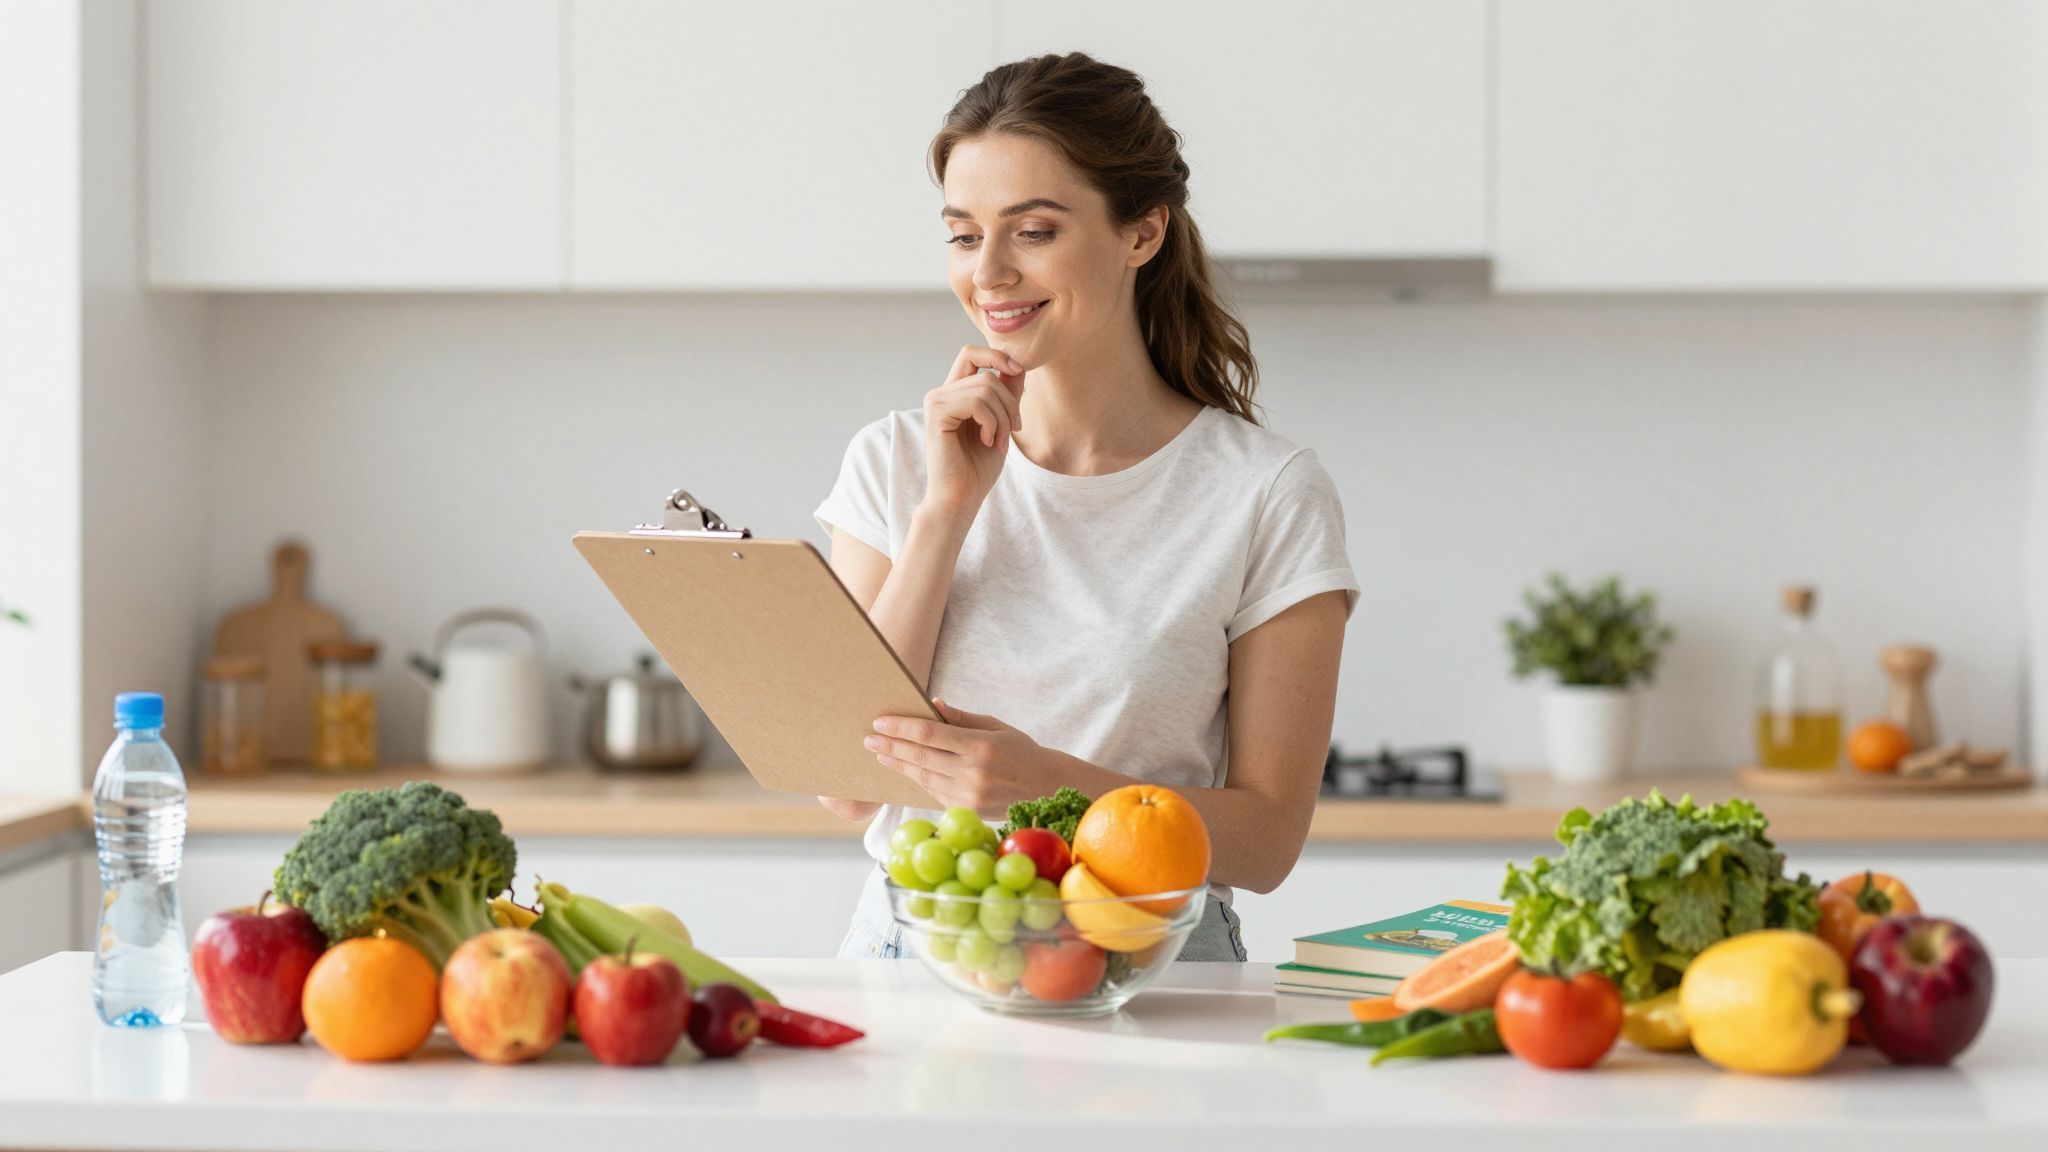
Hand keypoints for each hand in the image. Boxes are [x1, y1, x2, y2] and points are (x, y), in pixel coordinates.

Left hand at [864, 697, 1053, 814]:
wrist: (1048, 788)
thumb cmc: (1021, 751)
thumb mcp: (996, 726)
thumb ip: (961, 718)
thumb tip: (931, 705)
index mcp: (980, 746)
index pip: (929, 734)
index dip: (901, 728)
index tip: (879, 722)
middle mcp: (972, 773)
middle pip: (920, 757)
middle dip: (891, 747)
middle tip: (869, 739)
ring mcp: (969, 795)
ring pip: (923, 777)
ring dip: (900, 765)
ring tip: (881, 754)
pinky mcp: (968, 810)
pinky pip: (935, 793)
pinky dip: (919, 780)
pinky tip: (907, 769)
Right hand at [922, 347, 1024, 515]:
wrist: (961, 498)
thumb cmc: (978, 467)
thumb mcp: (1001, 424)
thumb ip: (1006, 395)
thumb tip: (1018, 365)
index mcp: (954, 393)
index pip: (971, 353)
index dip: (997, 355)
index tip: (1018, 370)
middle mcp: (941, 393)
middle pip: (986, 372)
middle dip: (1010, 400)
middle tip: (1014, 429)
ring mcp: (935, 402)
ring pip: (985, 387)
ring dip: (1003, 417)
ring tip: (1000, 441)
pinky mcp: (936, 414)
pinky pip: (976, 402)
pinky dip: (991, 422)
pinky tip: (988, 441)